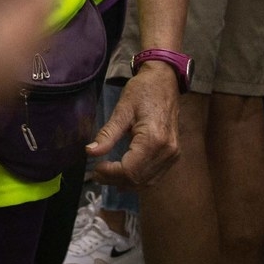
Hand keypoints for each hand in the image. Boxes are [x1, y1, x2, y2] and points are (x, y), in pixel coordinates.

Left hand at [87, 59, 181, 185]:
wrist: (165, 81)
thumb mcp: (122, 110)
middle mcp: (167, 151)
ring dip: (125, 182)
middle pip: (137, 179)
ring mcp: (172, 154)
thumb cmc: (143, 91)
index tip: (95, 168)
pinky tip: (124, 175)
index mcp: (154, 139)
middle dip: (114, 180)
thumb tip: (89, 152)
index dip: (110, 173)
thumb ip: (107, 134)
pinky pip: (155, 176)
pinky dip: (138, 180)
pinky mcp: (173, 154)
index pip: (129, 170)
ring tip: (107, 174)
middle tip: (96, 173)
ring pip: (147, 182)